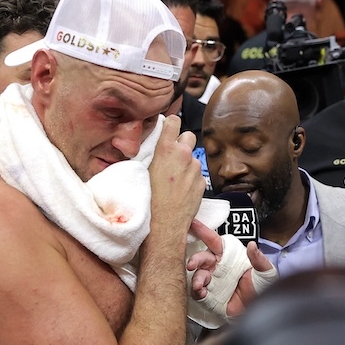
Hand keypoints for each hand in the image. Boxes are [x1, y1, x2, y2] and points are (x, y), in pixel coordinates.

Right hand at [148, 115, 204, 233]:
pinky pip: (197, 174)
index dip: (171, 124)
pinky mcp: (202, 182)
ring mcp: (195, 168)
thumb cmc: (148, 200)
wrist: (163, 223)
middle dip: (182, 143)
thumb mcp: (142, 171)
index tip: (168, 129)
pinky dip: (191, 179)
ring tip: (174, 179)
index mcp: (166, 149)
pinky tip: (181, 190)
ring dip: (186, 164)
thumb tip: (148, 148)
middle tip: (172, 155)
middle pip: (188, 136)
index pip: (174, 121)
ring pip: (193, 158)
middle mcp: (184, 155)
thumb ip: (150, 154)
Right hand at [187, 219, 273, 316]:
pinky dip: (197, 292)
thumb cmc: (262, 289)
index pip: (214, 241)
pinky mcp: (210, 297)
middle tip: (191, 265)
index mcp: (228, 257)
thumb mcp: (265, 272)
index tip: (193, 223)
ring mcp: (213, 282)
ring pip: (198, 276)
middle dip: (195, 260)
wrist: (261, 312)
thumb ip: (258, 259)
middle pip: (201, 259)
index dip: (203, 232)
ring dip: (196, 279)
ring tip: (200, 285)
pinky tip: (202, 293)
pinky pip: (198, 293)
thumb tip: (252, 245)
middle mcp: (217, 267)